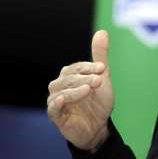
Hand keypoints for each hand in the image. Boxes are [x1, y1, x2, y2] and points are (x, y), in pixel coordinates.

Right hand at [47, 30, 114, 151]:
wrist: (98, 126)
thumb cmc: (98, 101)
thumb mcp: (102, 78)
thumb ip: (100, 56)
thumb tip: (102, 32)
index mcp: (70, 76)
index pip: (76, 67)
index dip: (89, 67)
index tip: (103, 68)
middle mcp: (60, 86)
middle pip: (68, 78)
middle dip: (85, 78)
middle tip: (99, 80)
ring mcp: (57, 101)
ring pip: (61, 92)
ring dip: (75, 89)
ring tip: (89, 89)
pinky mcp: (57, 116)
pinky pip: (53, 108)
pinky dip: (57, 103)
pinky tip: (64, 99)